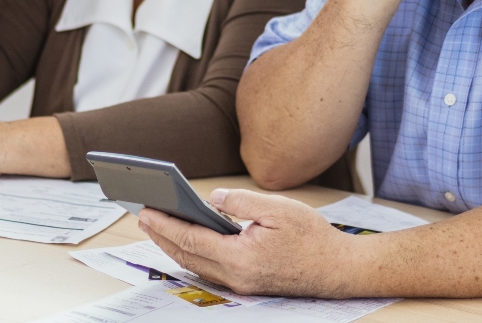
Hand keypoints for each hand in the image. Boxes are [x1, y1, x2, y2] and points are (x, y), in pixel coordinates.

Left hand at [138, 189, 357, 297]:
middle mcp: (236, 276)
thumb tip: (213, 198)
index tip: (147, 211)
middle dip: (162, 236)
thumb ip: (242, 202)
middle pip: (188, 256)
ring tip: (158, 226)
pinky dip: (193, 255)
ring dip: (174, 246)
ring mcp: (241, 284)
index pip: (192, 240)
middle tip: (143, 215)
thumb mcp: (278, 209)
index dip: (166, 225)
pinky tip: (187, 242)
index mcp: (241, 257)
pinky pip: (211, 269)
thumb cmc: (313, 238)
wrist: (338, 269)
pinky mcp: (247, 284)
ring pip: (197, 265)